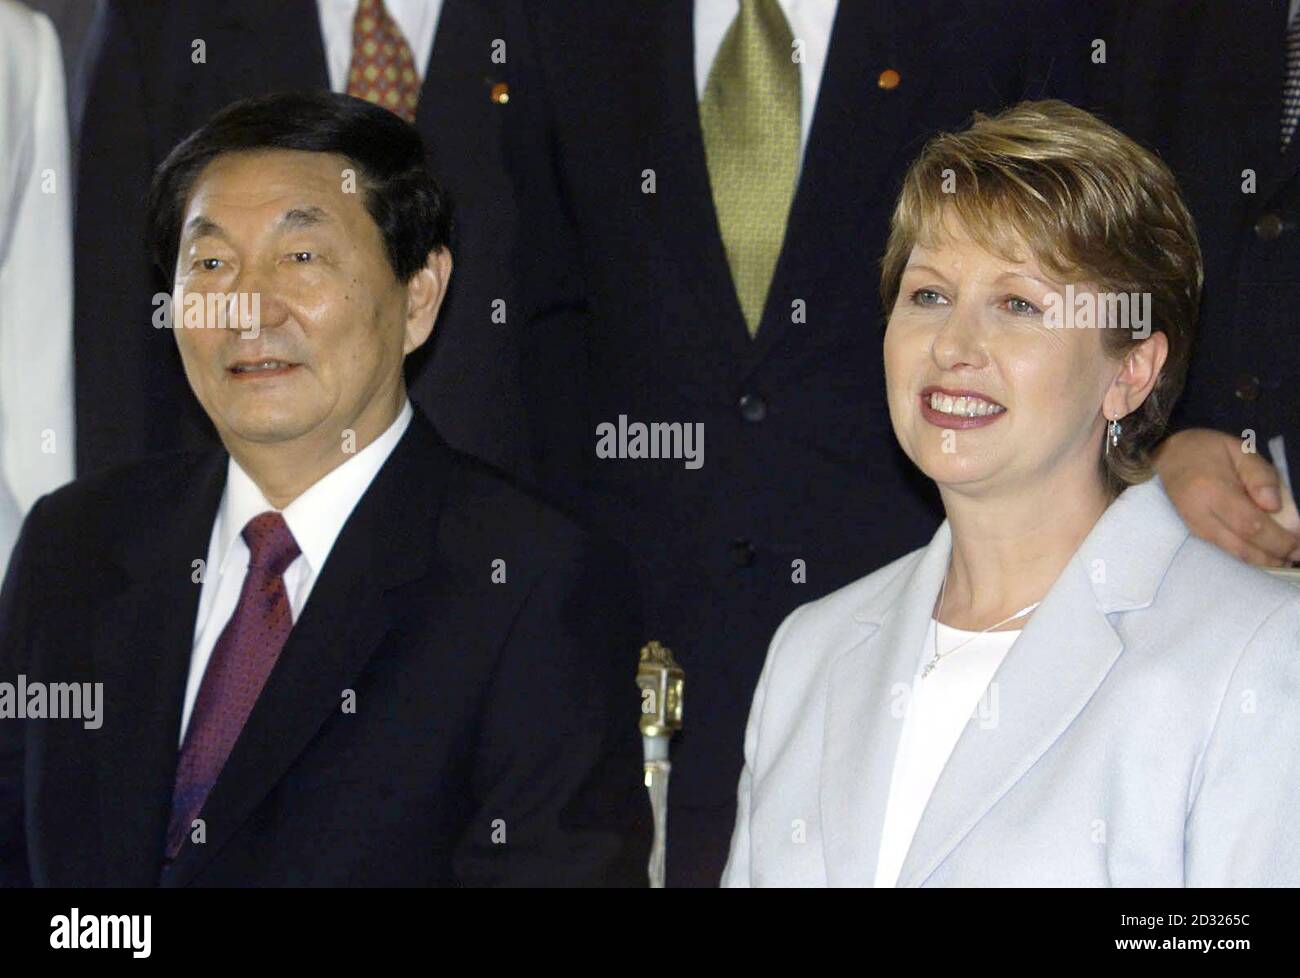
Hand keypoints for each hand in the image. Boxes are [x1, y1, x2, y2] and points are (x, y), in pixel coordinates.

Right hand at [1153, 428, 1299, 566]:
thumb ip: (1260, 475)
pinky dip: (1248, 556)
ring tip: (1285, 559)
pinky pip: (1225, 550)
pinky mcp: (1195, 532)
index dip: (1277, 539)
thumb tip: (1274, 506)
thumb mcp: (1239, 449)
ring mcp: (1195, 527)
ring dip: (1262, 561)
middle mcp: (1201, 515)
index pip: (1250, 524)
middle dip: (1273, 555)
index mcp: (1213, 491)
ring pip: (1233, 553)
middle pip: (1242, 546)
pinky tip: (1265, 555)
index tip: (1298, 544)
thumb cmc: (1206, 449)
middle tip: (1297, 556)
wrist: (1167, 456)